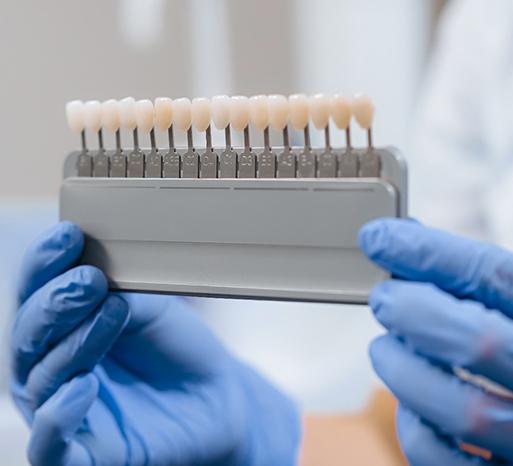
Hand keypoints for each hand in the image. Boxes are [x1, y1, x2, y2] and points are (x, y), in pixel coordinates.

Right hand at [11, 222, 299, 465]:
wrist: (216, 396)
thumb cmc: (178, 348)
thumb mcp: (152, 308)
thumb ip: (119, 290)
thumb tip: (88, 265)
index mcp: (66, 329)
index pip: (37, 297)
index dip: (44, 266)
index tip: (68, 235)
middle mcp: (56, 368)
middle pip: (28, 337)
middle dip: (55, 303)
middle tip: (90, 279)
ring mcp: (66, 411)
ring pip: (40, 381)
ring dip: (73, 343)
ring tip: (113, 311)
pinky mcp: (85, 454)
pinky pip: (51, 446)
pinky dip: (58, 416)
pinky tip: (85, 384)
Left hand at [359, 218, 512, 464]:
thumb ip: (475, 280)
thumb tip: (403, 242)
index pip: (494, 275)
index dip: (429, 253)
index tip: (378, 237)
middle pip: (477, 340)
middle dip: (413, 311)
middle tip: (383, 298)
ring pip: (459, 408)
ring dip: (402, 370)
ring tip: (384, 348)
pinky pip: (442, 461)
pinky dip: (413, 427)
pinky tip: (408, 404)